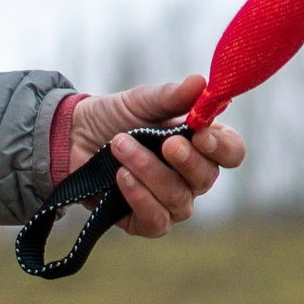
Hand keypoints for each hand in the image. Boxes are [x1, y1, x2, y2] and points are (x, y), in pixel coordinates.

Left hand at [63, 76, 247, 237]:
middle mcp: (192, 178)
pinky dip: (140, 198)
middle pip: (207, 178)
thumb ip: (172, 96)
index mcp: (200, 145)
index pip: (231, 152)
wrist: (72, 138)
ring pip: (178, 199)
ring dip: (149, 171)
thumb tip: (201, 82)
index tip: (202, 134)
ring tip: (119, 146)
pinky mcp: (147, 221)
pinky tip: (121, 177)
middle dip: (186, 161)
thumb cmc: (113, 118)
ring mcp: (172, 202)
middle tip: (166, 143)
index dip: (223, 148)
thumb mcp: (141, 101)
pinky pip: (157, 220)